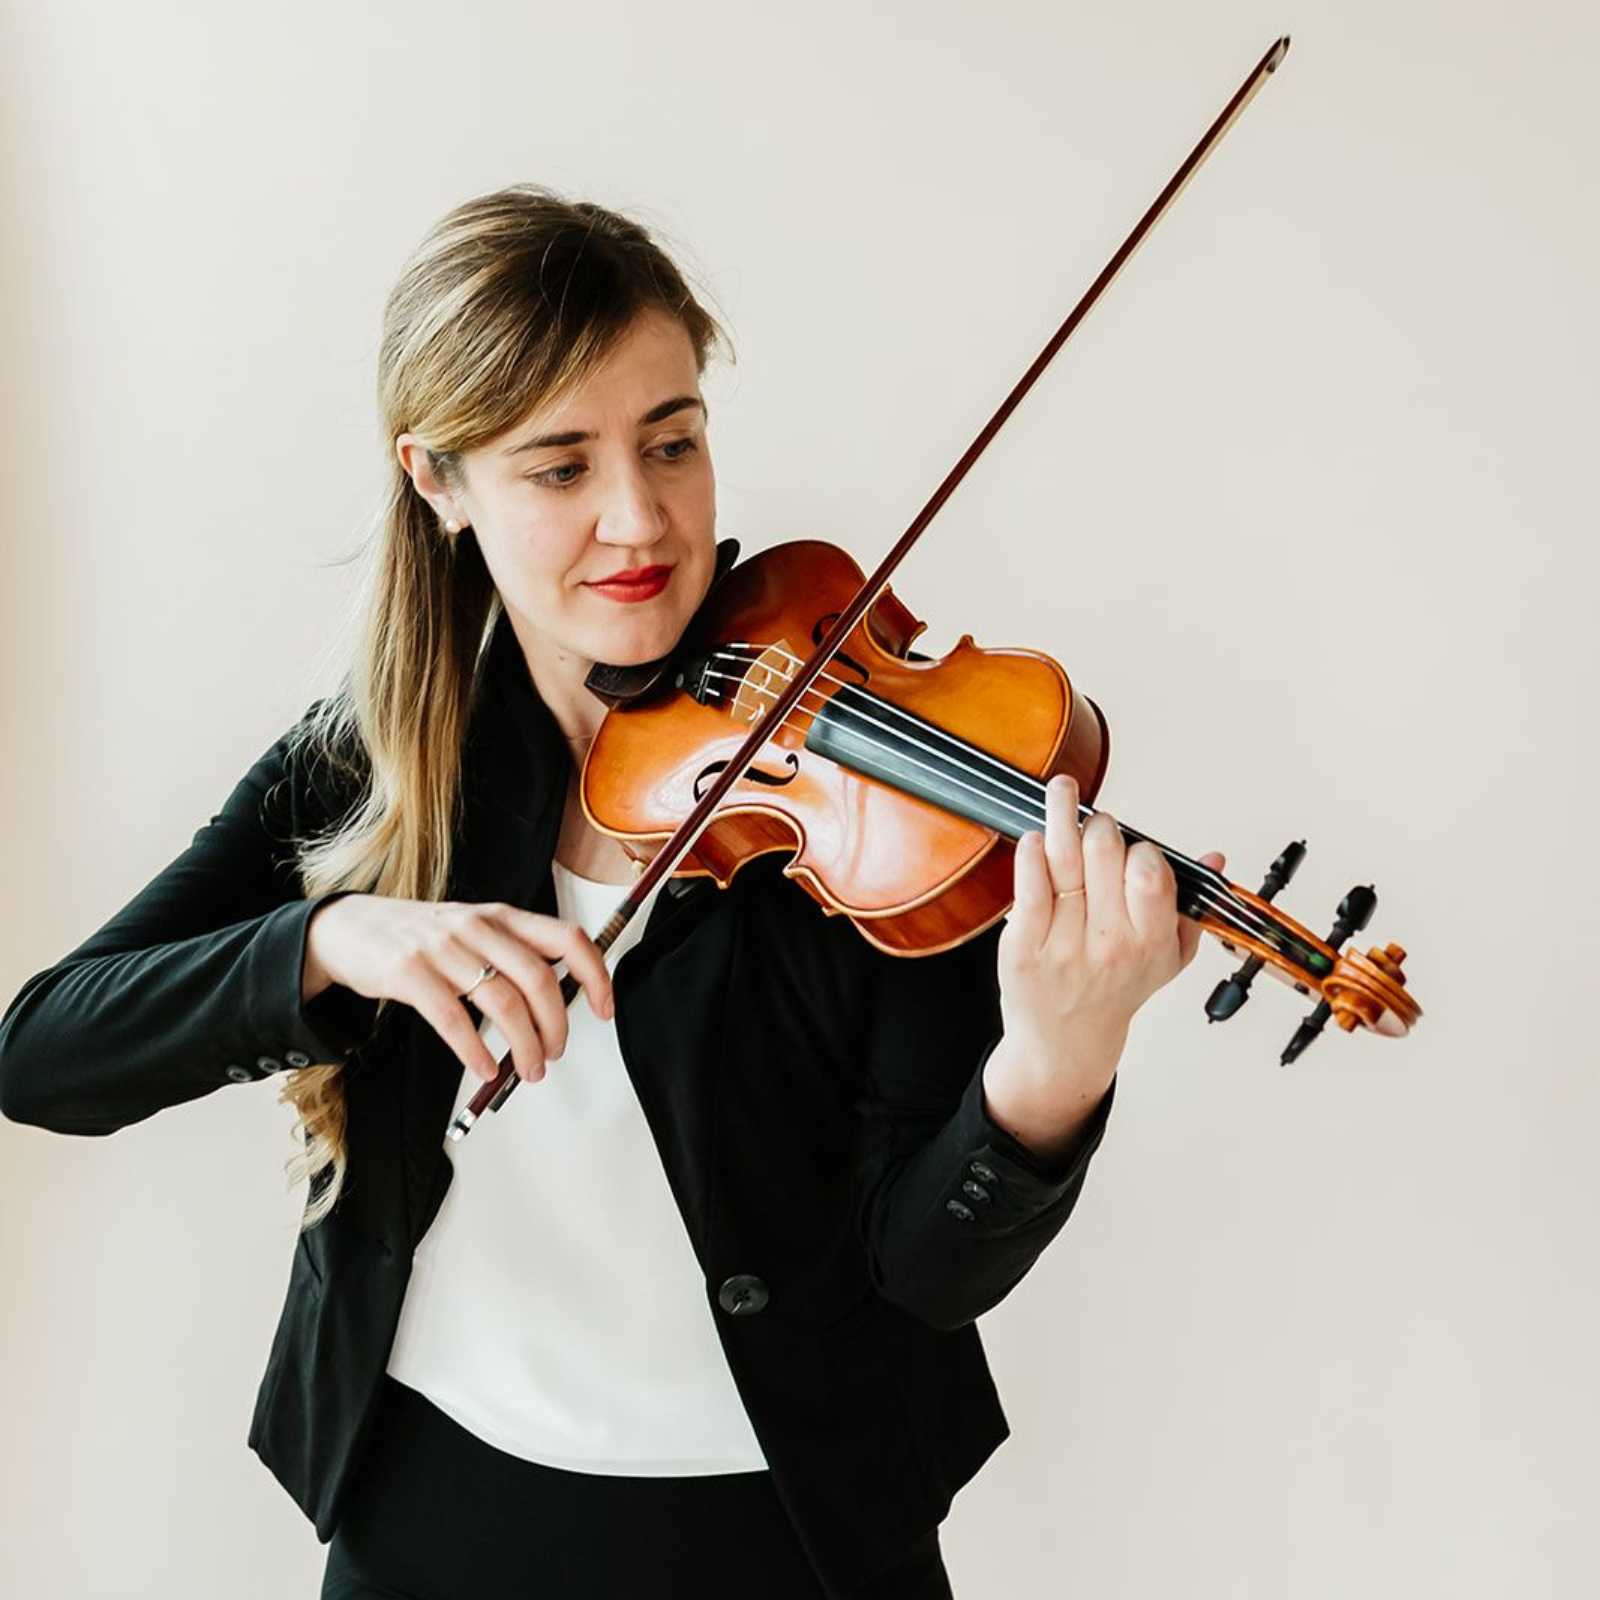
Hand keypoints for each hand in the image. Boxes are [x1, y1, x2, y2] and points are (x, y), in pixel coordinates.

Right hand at [302, 895, 613, 1084]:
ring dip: (524, 1046)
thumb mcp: (473, 932)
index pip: (568, 939)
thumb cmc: (420, 937)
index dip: (595, 976)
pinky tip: (484, 1070)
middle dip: (556, 1027)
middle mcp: (478, 927)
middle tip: (554, 1054)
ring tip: (527, 1070)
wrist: (350, 927)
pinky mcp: (409, 973)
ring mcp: (443, 948)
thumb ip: (512, 956)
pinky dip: (475, 1052)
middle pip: (540, 980)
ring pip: (504, 1003)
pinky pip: (453, 1019)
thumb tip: (556, 1005)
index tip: (603, 1010)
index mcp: (502, 917)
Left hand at [985, 774, 1224, 1162]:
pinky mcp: (1023, 946)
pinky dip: (1031, 852)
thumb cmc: (1117, 990)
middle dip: (1101, 826)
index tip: (1133, 847)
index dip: (1140, 849)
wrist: (1067, 1041)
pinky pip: (1028, 885)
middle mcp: (1108, 943)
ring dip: (1061, 813)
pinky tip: (1036, 837)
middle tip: (1096, 823)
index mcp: (1149, 942)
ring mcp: (1062, 945)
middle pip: (1104, 854)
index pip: (1150, 874)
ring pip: (1062, 859)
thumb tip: (1214, 857)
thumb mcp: (1169, 955)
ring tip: (1061, 790)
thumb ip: (1191, 905)